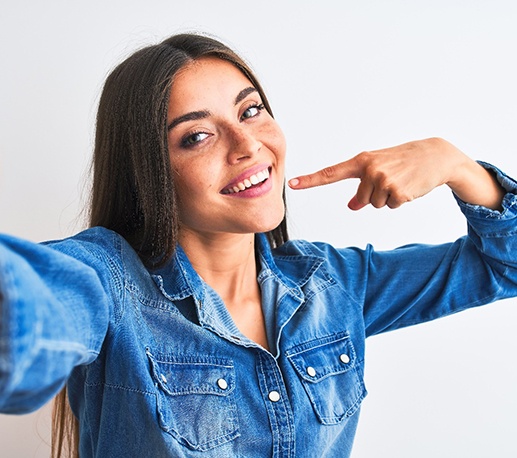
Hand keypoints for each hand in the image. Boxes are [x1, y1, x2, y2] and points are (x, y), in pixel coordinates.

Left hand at [288, 137, 504, 210]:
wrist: (435, 155)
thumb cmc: (403, 162)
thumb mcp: (379, 170)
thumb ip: (362, 186)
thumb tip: (351, 206)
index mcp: (361, 161)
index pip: (331, 173)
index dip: (311, 180)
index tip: (292, 184)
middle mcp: (369, 169)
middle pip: (362, 200)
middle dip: (376, 195)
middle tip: (392, 179)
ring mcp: (383, 180)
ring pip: (376, 205)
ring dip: (388, 198)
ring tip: (401, 181)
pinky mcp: (398, 191)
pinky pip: (391, 207)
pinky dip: (400, 201)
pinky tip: (409, 187)